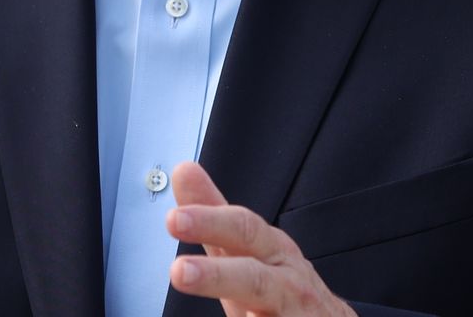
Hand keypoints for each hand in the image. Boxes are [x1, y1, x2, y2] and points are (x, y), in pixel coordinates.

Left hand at [166, 161, 357, 316]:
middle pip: (253, 278)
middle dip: (216, 275)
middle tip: (181, 271)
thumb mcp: (248, 248)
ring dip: (253, 316)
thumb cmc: (280, 281)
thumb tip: (184, 170)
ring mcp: (297, 314)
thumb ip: (214, 215)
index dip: (209, 223)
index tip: (175, 219)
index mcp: (271, 250)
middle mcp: (287, 282)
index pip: (242, 230)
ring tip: (241, 316)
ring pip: (274, 310)